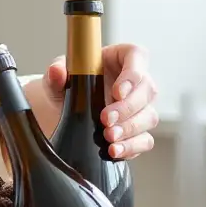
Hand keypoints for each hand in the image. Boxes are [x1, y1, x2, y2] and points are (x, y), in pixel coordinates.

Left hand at [42, 43, 158, 159]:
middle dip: (127, 107)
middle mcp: (135, 81)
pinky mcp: (138, 130)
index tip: (118, 91)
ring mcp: (140, 106)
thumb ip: (56, 71)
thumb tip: (57, 71)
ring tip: (108, 136)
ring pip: (149, 116)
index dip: (133, 74)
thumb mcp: (58, 74)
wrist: (64, 106)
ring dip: (130, 128)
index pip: (137, 56)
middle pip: (147, 90)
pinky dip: (132, 147)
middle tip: (105, 118)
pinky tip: (114, 150)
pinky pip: (145, 140)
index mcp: (120, 58)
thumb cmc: (68, 82)